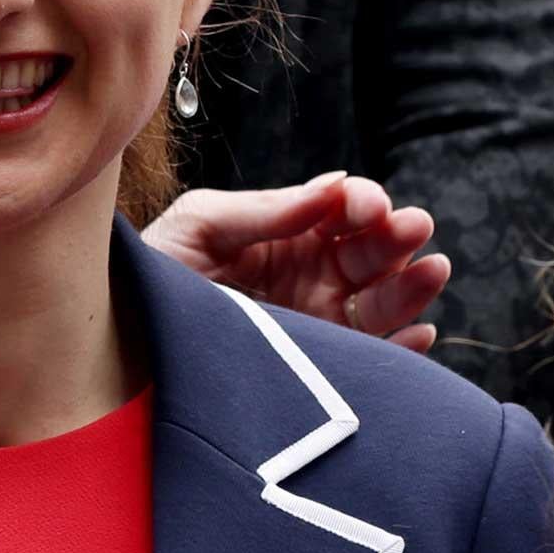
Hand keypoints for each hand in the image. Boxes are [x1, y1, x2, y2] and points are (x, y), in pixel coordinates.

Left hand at [142, 171, 449, 350]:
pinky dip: (401, 351)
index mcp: (284, 235)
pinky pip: (374, 361)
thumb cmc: (155, 274)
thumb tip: (336, 184)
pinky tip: (416, 334)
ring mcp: (318, 324)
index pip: (340, 213)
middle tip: (413, 227)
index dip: (360, 203)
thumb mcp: (200, 225)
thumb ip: (266, 209)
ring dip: (411, 287)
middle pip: (371, 254)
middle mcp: (309, 277)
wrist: (121, 347)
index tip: (365, 205)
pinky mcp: (320, 369)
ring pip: (381, 303)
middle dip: (397, 237)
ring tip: (432, 271)